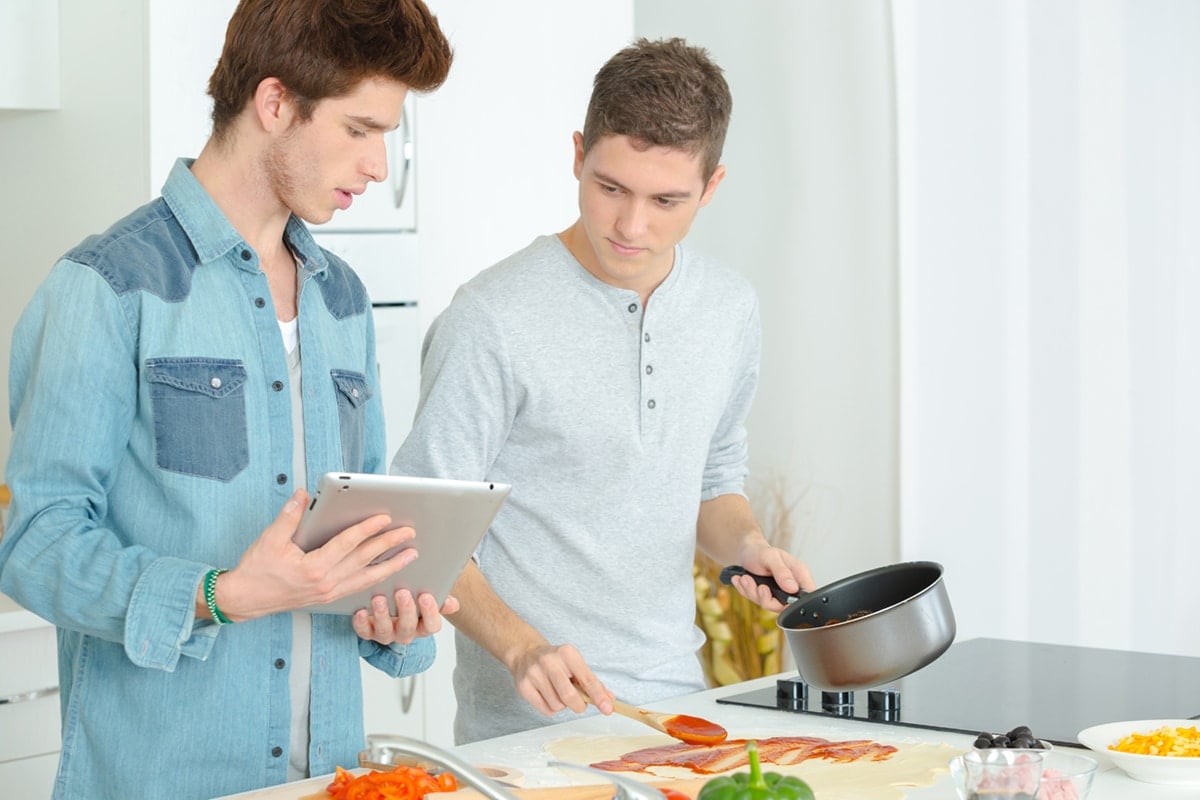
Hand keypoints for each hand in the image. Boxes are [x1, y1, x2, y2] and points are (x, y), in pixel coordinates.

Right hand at [213, 489, 422, 620]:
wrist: (245, 600)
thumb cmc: (257, 570)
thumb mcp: (270, 539)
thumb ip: (289, 516)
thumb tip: (303, 494)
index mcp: (313, 568)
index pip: (347, 544)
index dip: (368, 529)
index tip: (385, 518)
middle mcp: (325, 583)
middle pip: (364, 560)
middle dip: (389, 545)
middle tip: (409, 532)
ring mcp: (328, 593)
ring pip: (367, 578)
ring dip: (391, 565)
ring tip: (410, 554)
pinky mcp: (328, 598)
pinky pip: (358, 587)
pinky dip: (375, 578)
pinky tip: (387, 571)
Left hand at [351, 590, 460, 644]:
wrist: (389, 599)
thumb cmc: (411, 596)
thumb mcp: (426, 595)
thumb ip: (439, 598)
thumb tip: (452, 604)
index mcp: (423, 625)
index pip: (432, 625)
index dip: (430, 613)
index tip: (426, 596)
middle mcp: (406, 633)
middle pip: (408, 628)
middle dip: (405, 610)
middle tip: (402, 592)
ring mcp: (386, 634)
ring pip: (385, 632)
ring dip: (382, 615)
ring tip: (379, 598)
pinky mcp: (368, 632)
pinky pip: (364, 632)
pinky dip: (360, 623)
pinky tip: (360, 611)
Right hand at [508, 642, 613, 717]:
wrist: (526, 653)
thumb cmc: (557, 662)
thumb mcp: (576, 665)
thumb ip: (592, 682)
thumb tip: (609, 700)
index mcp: (567, 653)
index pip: (587, 678)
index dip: (598, 695)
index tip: (608, 709)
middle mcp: (549, 661)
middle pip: (569, 696)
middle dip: (578, 705)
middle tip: (579, 704)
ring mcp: (534, 673)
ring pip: (557, 705)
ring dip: (562, 705)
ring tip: (558, 692)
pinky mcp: (524, 686)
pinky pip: (546, 710)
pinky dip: (551, 708)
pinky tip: (547, 695)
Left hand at [730, 540, 816, 611]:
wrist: (747, 551)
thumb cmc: (761, 551)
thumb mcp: (771, 557)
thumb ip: (782, 572)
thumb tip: (792, 588)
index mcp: (799, 575)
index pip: (807, 596)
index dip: (796, 603)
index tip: (778, 597)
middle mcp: (791, 587)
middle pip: (785, 607)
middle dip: (766, 598)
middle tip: (758, 586)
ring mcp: (778, 593)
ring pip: (768, 605)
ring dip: (753, 592)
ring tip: (745, 579)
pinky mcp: (766, 596)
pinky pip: (756, 601)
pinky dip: (747, 591)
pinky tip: (742, 580)